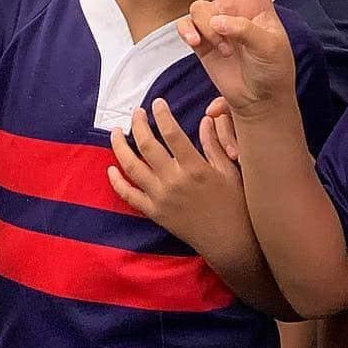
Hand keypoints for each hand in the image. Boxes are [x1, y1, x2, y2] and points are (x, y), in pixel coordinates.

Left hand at [108, 98, 251, 263]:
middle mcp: (174, 181)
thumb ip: (214, 144)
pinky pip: (129, 196)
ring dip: (120, 146)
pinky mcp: (155, 213)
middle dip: (138, 124)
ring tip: (116, 132)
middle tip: (137, 112)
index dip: (162, 114)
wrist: (231, 245)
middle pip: (146, 146)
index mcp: (195, 168)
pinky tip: (111, 169)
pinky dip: (117, 182)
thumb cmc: (236, 206)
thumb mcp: (230, 171)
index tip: (158, 103)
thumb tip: (205, 118)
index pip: (171, 133)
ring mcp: (161, 198)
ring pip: (131, 167)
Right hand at [176, 0, 296, 118]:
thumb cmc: (272, 68)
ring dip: (207, 28)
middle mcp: (232, 5)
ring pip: (198, 7)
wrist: (258, 98)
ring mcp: (214, 20)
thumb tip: (217, 21)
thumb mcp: (270, 47)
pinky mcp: (200, 38)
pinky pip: (185, 25)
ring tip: (224, 48)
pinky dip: (189, 33)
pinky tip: (196, 44)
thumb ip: (245, 30)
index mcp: (257, 2)